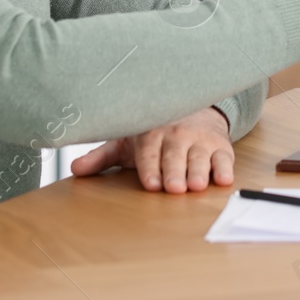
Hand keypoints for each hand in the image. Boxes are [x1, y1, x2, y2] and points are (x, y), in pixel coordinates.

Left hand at [68, 107, 233, 192]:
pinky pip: (224, 157)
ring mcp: (200, 139)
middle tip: (174, 188)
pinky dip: (225, 168)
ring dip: (199, 171)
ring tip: (196, 185)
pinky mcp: (220, 146)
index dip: (150, 168)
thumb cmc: (156, 133)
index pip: (149, 153)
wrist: (195, 111)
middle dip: (174, 171)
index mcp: (151, 134)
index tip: (151, 184)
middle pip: (175, 155)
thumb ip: (103, 157)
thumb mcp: (128, 142)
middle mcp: (176, 135)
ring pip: (199, 157)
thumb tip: (75, 169)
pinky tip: (224, 179)